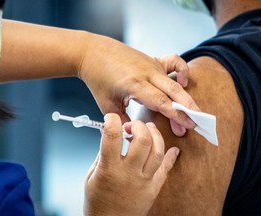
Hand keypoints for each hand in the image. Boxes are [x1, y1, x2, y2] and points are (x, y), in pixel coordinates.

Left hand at [79, 34, 198, 135]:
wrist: (92, 52)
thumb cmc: (98, 80)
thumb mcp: (106, 104)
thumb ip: (121, 121)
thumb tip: (134, 133)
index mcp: (134, 85)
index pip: (161, 102)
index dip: (176, 115)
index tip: (188, 127)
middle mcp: (146, 73)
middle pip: (173, 92)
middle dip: (188, 109)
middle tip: (198, 124)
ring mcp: (150, 64)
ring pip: (174, 81)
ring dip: (186, 96)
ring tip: (195, 111)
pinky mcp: (152, 59)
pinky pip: (173, 61)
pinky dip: (182, 71)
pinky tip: (183, 81)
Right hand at [84, 113, 179, 215]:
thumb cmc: (97, 201)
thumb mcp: (91, 175)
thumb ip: (103, 155)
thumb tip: (112, 136)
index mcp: (109, 169)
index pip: (112, 136)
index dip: (111, 121)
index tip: (111, 118)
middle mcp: (129, 173)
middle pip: (143, 140)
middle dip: (139, 125)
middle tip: (133, 124)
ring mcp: (144, 181)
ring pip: (158, 152)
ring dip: (155, 135)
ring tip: (149, 130)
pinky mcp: (153, 188)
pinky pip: (166, 169)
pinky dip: (171, 156)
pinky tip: (172, 149)